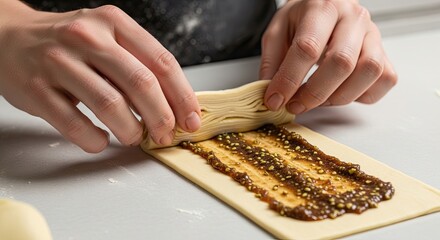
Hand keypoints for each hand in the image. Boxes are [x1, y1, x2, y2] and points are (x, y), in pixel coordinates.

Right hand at [0, 4, 200, 152]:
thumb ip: (138, 64)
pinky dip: (94, 140)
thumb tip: (173, 105)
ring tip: (134, 136)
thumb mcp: (107, 38)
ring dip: (131, 130)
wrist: (8, 36)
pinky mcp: (36, 89)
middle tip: (166, 135)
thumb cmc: (68, 43)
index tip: (191, 119)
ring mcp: (59, 62)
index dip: (182, 96)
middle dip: (161, 117)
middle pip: (140, 83)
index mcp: (114, 23)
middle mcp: (88, 37)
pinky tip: (101, 140)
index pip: (161, 62)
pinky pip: (74, 124)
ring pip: (110, 105)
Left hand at [260, 0, 397, 113]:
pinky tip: (341, 92)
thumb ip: (272, 62)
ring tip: (318, 99)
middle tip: (295, 105)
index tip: (276, 100)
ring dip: (339, 96)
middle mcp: (353, 18)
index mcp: (322, 8)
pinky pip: (385, 79)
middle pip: (342, 62)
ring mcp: (373, 35)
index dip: (289, 79)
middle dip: (315, 93)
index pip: (307, 48)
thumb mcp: (277, 31)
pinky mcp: (384, 52)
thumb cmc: (302, 19)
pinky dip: (363, 95)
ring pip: (368, 72)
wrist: (327, 4)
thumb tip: (272, 94)